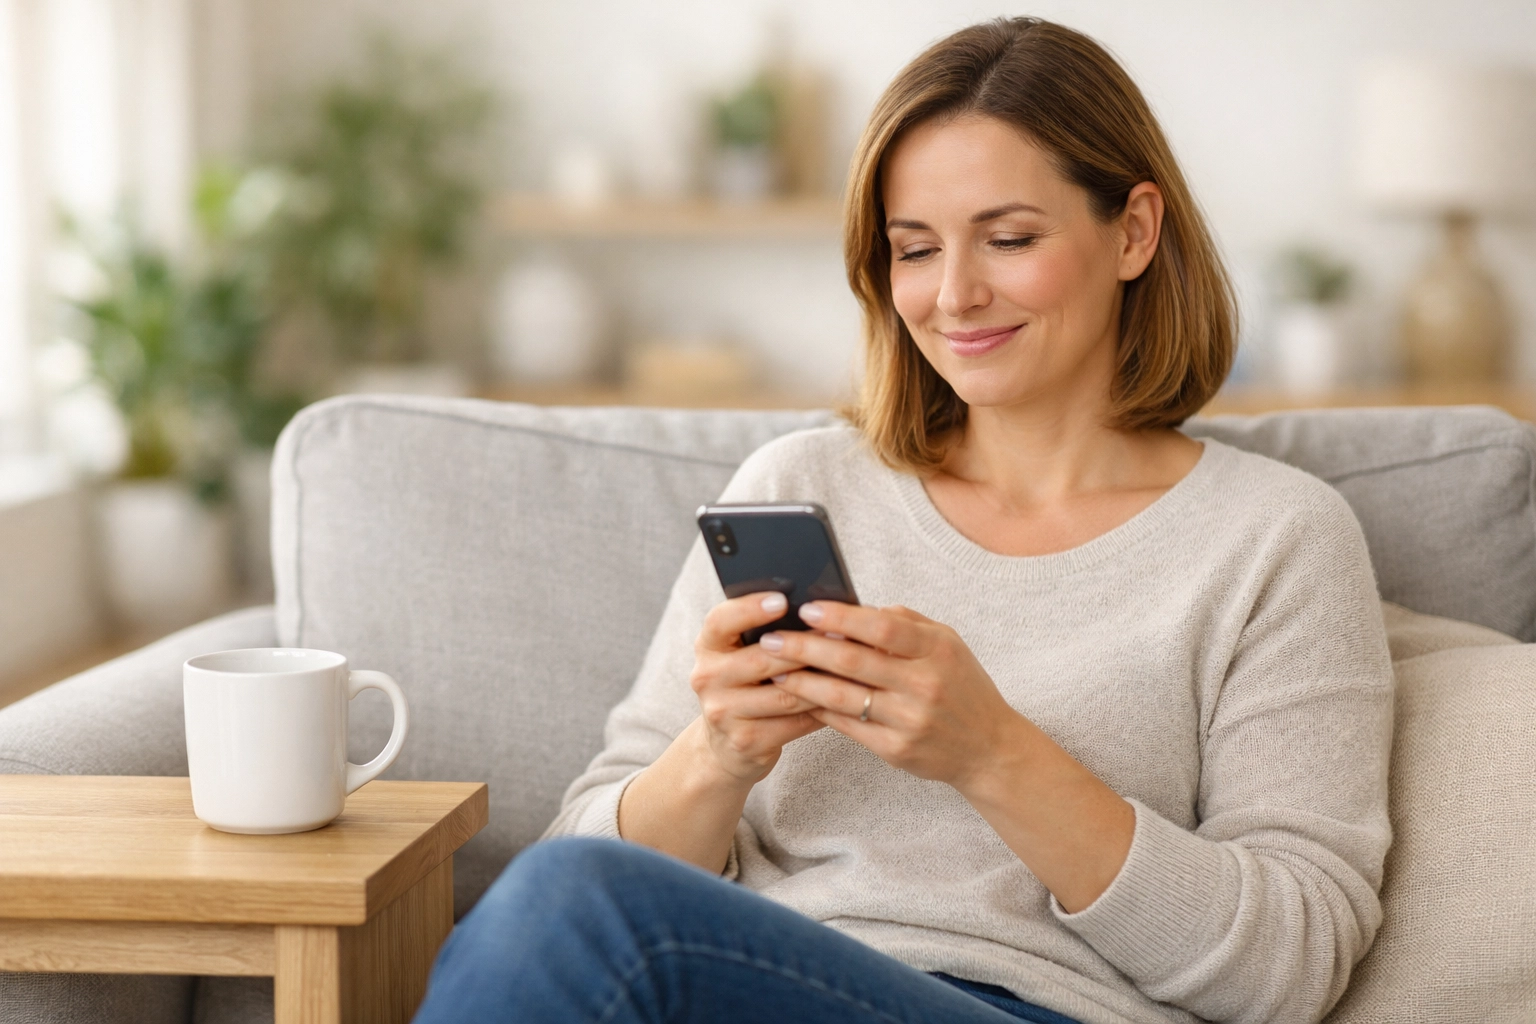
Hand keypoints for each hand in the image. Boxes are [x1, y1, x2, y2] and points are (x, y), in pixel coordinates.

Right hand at [689, 592, 825, 784]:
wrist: (726, 744)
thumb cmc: (745, 687)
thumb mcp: (740, 655)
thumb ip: (763, 633)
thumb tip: (815, 609)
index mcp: (707, 647)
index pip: (720, 621)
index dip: (749, 609)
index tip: (782, 600)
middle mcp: (707, 678)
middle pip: (760, 659)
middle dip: (805, 646)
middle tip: (841, 632)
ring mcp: (723, 713)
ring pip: (784, 694)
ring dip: (822, 681)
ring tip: (850, 666)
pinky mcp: (746, 740)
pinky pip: (794, 722)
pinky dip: (822, 710)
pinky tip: (843, 700)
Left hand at [763, 602, 1021, 790]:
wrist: (989, 748)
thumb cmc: (962, 686)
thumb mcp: (947, 643)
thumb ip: (905, 622)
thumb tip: (853, 608)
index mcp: (937, 651)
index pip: (882, 628)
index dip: (841, 617)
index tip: (806, 609)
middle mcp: (924, 685)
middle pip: (853, 662)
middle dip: (806, 648)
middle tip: (771, 639)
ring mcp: (909, 721)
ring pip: (843, 697)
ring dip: (803, 682)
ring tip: (775, 669)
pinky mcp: (896, 750)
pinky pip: (848, 726)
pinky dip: (819, 709)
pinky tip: (799, 696)